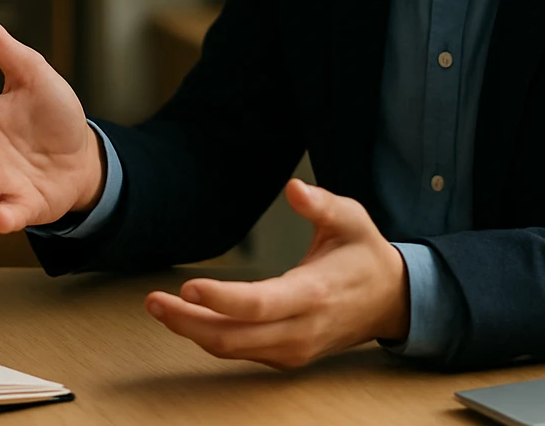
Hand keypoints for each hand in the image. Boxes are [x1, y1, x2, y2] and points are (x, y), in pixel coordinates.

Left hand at [144, 179, 408, 369]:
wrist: (391, 301)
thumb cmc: (364, 255)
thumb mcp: (352, 219)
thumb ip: (322, 204)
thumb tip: (294, 188)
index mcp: (315, 293)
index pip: (260, 305)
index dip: (221, 299)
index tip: (188, 286)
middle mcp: (302, 329)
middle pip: (235, 337)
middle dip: (188, 322)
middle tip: (153, 301)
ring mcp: (294, 348)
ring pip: (233, 349)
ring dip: (191, 331)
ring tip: (158, 307)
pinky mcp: (288, 356)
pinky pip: (241, 352)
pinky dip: (210, 337)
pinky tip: (187, 318)